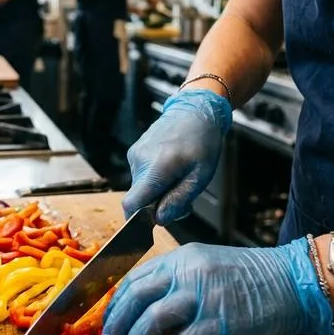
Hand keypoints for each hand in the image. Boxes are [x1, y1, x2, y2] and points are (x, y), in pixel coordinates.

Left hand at [101, 236, 333, 334]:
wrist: (293, 282)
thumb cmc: (252, 278)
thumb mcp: (208, 267)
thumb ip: (178, 281)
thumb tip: (145, 309)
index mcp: (183, 258)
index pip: (136, 278)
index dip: (116, 303)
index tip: (109, 320)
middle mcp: (188, 273)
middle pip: (137, 298)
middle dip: (117, 323)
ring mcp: (203, 297)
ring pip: (152, 320)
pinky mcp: (219, 323)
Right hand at [124, 89, 231, 224]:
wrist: (195, 110)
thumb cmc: (203, 142)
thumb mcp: (200, 176)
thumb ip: (178, 200)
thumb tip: (158, 219)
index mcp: (156, 168)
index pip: (131, 204)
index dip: (137, 220)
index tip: (152, 224)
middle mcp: (139, 161)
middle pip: (139, 199)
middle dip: (157, 205)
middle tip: (182, 198)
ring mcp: (135, 154)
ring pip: (140, 187)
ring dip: (158, 192)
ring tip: (180, 178)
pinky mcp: (135, 151)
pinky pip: (141, 175)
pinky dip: (154, 179)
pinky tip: (171, 168)